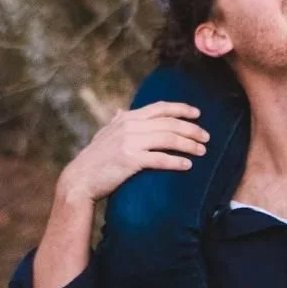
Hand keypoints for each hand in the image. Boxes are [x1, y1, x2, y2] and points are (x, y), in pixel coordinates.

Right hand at [57, 102, 208, 202]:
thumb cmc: (95, 159)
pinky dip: (176, 161)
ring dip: (189, 144)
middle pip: (169, 123)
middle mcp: (129, 126)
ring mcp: (129, 142)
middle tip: (206, 137)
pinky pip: (160, 159)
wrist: (80, 179)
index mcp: (127, 118)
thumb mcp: (105, 135)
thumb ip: (116, 122)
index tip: (198, 114)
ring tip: (202, 151)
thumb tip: (120, 111)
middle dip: (191, 129)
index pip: (160, 108)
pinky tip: (187, 165)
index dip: (181, 109)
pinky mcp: (130, 160)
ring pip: (168, 139)